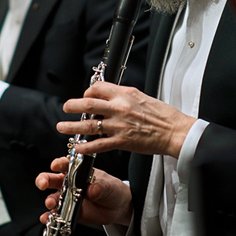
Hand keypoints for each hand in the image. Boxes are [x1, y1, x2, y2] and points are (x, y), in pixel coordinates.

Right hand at [35, 157, 133, 226]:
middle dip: (44, 180)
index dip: (59, 163)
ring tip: (51, 204)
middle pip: (52, 179)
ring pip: (53, 197)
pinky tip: (47, 218)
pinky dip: (50, 217)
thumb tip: (92, 190)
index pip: (66, 164)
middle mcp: (70, 184)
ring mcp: (68, 198)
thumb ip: (100, 187)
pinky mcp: (69, 212)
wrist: (117, 207)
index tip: (55, 165)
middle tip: (43, 184)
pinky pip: (57, 214)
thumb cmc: (112, 189)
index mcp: (79, 172)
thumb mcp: (109, 186)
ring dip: (49, 200)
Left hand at [57, 81, 195, 157]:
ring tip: (62, 126)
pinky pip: (99, 144)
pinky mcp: (122, 141)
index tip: (84, 96)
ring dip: (73, 126)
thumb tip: (110, 96)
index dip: (88, 90)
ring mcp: (119, 125)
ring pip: (90, 124)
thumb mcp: (141, 97)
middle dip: (73, 105)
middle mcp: (120, 108)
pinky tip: (78, 147)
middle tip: (65, 108)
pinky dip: (86, 146)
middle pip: (89, 103)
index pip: (99, 87)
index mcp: (125, 94)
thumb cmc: (162, 115)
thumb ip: (124, 96)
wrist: (174, 131)